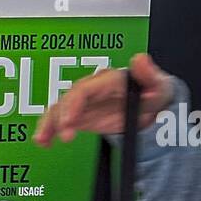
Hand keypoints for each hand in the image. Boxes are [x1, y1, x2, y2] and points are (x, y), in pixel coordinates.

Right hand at [34, 53, 173, 146]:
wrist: (153, 107)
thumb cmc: (153, 92)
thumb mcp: (158, 84)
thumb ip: (148, 74)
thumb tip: (140, 59)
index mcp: (106, 81)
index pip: (84, 89)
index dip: (73, 104)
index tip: (69, 120)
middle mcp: (90, 90)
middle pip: (68, 100)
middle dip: (62, 117)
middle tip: (65, 135)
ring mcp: (83, 104)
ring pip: (58, 110)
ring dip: (49, 124)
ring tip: (43, 140)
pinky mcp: (80, 116)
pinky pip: (59, 121)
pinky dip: (49, 130)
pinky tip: (43, 142)